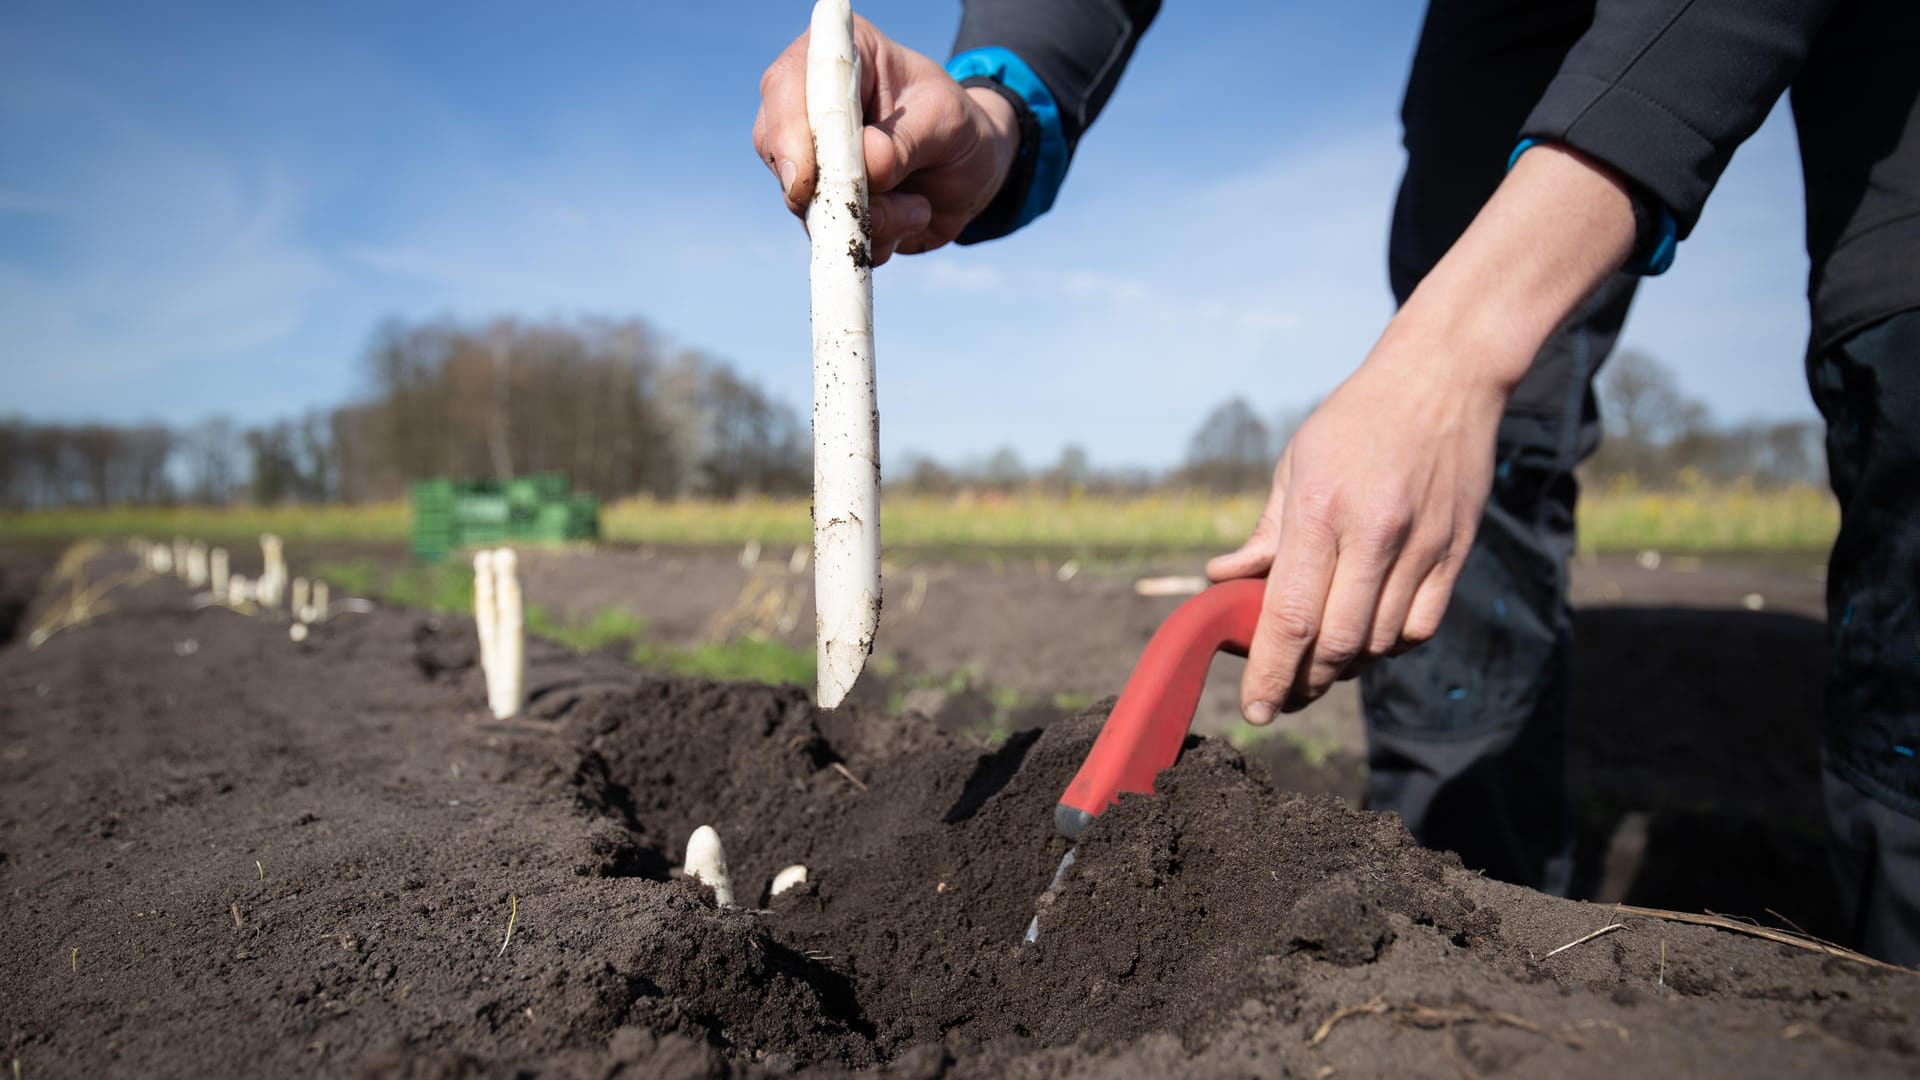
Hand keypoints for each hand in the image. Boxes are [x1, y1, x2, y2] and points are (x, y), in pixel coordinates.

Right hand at [752, 16, 1019, 264]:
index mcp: (837, 58)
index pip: (786, 86)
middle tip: (886, 205)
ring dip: (870, 219)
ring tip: (919, 206)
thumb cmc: (960, 128)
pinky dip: (876, 238)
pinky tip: (912, 216)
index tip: (806, 179)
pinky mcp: (824, 203)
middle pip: (779, 150)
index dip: (788, 133)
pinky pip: (834, 234)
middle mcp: (811, 106)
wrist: (975, 171)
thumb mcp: (948, 121)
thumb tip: (866, 165)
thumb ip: (906, 140)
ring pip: (808, 203)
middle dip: (830, 190)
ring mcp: (812, 159)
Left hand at [1206, 143, 1638, 722]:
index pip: (1289, 618)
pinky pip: (1421, 628)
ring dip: (1346, 666)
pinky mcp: (1455, 552)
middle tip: (1283, 695)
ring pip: (1380, 644)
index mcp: (1319, 512)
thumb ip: (1263, 536)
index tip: (1256, 710)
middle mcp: (1373, 534)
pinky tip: (1369, 634)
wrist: (1442, 378)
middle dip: (1304, 684)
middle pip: (1337, 645)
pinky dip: (1390, 645)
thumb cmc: (1353, 422)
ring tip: (1321, 660)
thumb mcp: (1295, 466)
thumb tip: (1222, 582)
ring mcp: (1421, 546)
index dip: (1270, 674)